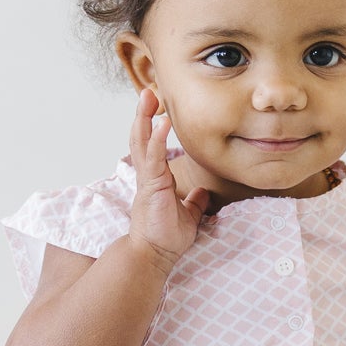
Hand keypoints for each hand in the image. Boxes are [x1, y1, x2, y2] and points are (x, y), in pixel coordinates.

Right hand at [126, 88, 209, 269]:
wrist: (154, 254)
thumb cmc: (166, 237)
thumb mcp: (188, 215)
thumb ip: (194, 202)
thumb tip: (204, 193)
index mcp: (155, 179)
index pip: (151, 146)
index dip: (151, 126)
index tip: (157, 108)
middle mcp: (147, 175)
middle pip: (141, 137)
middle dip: (143, 113)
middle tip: (148, 91)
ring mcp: (147, 179)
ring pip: (142, 142)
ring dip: (145, 118)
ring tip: (148, 96)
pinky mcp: (151, 186)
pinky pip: (154, 158)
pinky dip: (158, 140)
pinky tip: (163, 123)